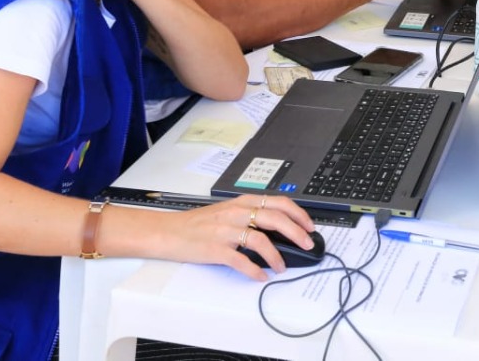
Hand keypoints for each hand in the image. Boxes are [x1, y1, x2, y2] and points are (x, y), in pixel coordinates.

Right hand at [164, 194, 316, 281]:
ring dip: (276, 255)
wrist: (169, 232)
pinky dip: (254, 270)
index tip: (310, 226)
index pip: (278, 203)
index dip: (298, 214)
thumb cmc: (199, 223)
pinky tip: (261, 276)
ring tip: (282, 266)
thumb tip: (279, 227)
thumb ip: (251, 215)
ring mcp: (225, 231)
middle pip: (275, 218)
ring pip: (261, 240)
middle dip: (296, 233)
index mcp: (242, 202)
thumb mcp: (228, 211)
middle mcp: (236, 213)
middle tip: (307, 245)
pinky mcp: (215, 249)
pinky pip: (240, 261)